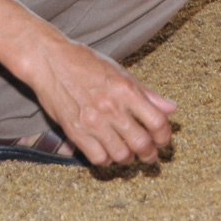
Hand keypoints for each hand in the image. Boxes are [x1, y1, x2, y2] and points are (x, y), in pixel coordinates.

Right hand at [24, 37, 176, 165]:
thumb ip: (147, 94)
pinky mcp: (75, 132)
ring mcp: (93, 122)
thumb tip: (171, 109)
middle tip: (149, 155)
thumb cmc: (85, 63)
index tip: (162, 139)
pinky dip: (107, 160)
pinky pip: (98, 158)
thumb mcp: (121, 73)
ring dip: (129, 159)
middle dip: (150, 154)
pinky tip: (109, 153)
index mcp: (126, 90)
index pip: (157, 122)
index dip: (164, 136)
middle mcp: (112, 108)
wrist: (49, 61)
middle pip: (141, 143)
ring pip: (121, 155)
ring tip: (129, 155)